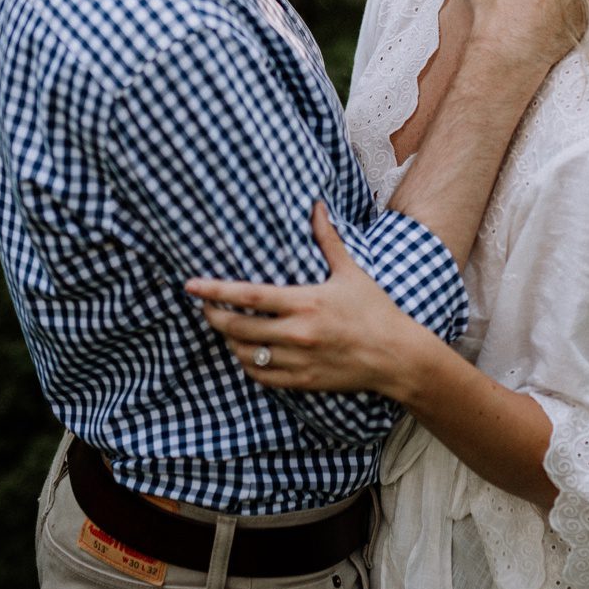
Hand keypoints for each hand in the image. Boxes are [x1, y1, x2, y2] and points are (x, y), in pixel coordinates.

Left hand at [184, 204, 432, 398]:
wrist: (396, 356)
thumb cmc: (374, 310)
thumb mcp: (350, 272)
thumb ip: (327, 240)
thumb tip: (316, 206)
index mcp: (305, 303)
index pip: (248, 296)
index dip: (215, 291)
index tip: (192, 286)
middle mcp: (298, 334)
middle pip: (237, 328)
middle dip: (214, 317)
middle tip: (205, 307)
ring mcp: (298, 361)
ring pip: (245, 355)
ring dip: (230, 342)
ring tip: (227, 329)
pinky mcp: (303, 382)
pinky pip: (261, 377)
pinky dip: (248, 365)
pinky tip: (248, 353)